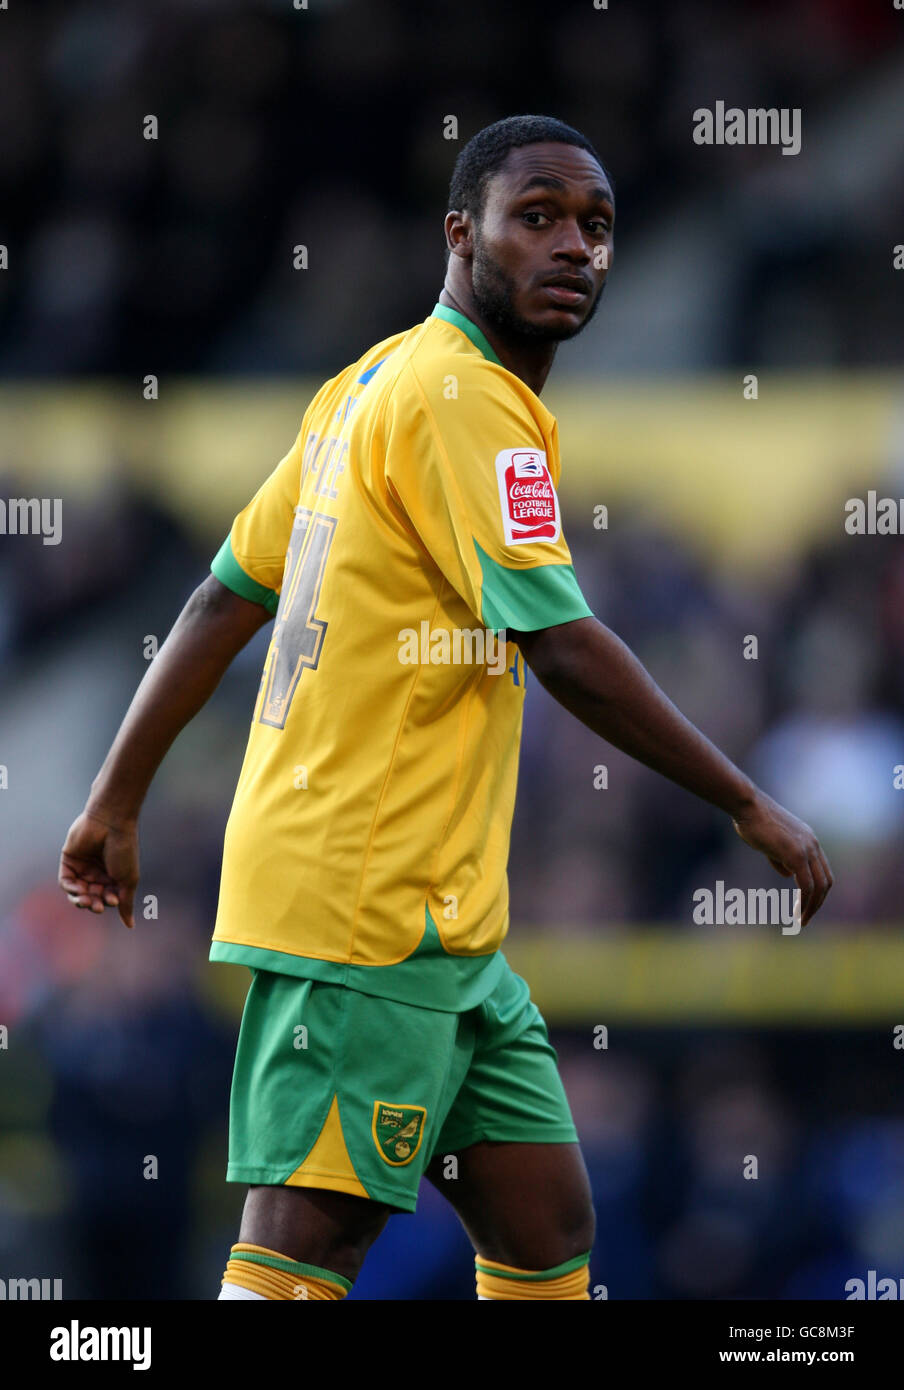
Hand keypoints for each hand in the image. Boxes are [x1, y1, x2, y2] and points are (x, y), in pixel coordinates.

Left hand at [58, 810, 138, 928]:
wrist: (110, 824)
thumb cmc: (124, 851)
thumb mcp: (127, 880)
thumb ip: (126, 903)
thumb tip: (130, 926)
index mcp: (113, 877)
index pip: (107, 898)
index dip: (108, 902)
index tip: (113, 899)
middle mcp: (98, 873)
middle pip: (91, 897)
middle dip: (93, 904)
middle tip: (97, 906)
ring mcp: (83, 867)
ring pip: (77, 892)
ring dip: (80, 900)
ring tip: (85, 900)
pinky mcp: (69, 860)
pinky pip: (66, 882)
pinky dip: (70, 889)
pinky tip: (77, 890)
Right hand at [732, 791, 832, 926]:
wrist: (747, 805)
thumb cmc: (752, 821)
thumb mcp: (769, 843)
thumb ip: (780, 859)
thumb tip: (788, 875)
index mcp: (808, 840)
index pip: (821, 871)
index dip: (816, 890)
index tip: (804, 904)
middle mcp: (813, 844)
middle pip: (826, 881)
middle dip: (817, 903)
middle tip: (805, 918)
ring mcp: (807, 849)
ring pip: (819, 886)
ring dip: (812, 906)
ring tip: (801, 920)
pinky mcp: (797, 854)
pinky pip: (806, 884)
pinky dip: (804, 901)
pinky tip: (796, 912)